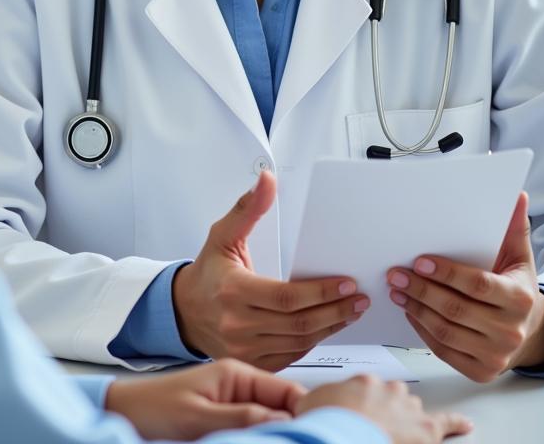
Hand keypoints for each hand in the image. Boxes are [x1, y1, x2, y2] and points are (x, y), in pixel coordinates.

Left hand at [104, 358, 304, 440]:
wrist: (125, 410)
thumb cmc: (153, 409)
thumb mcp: (198, 417)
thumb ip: (240, 417)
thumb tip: (283, 422)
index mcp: (235, 373)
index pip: (287, 390)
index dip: (310, 408)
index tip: (327, 426)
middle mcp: (239, 383)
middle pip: (286, 404)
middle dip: (302, 420)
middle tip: (316, 435)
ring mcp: (235, 398)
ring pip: (274, 416)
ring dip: (286, 428)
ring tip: (302, 436)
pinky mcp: (227, 413)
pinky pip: (258, 423)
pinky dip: (269, 431)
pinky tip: (276, 437)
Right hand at [172, 172, 369, 370]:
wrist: (185, 311)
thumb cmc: (207, 273)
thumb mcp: (223, 235)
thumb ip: (248, 208)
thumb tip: (267, 181)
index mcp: (234, 291)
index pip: (287, 297)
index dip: (321, 292)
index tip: (347, 283)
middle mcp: (239, 324)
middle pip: (300, 323)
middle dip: (336, 310)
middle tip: (359, 298)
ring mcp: (246, 348)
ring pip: (301, 342)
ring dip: (331, 326)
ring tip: (351, 310)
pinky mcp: (254, 362)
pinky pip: (293, 355)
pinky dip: (314, 341)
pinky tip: (328, 326)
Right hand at [297, 375, 471, 442]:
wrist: (343, 436)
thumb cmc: (328, 425)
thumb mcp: (309, 405)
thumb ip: (314, 400)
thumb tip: (303, 403)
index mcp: (363, 382)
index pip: (369, 390)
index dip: (364, 406)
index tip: (357, 414)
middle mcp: (388, 390)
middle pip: (394, 398)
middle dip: (388, 411)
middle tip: (375, 428)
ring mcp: (407, 409)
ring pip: (414, 411)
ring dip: (410, 421)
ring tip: (400, 435)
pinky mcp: (426, 430)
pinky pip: (446, 423)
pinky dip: (456, 423)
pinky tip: (466, 425)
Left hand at [387, 192, 543, 381]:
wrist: (528, 329)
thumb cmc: (515, 285)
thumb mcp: (518, 255)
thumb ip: (513, 226)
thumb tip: (516, 194)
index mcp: (519, 299)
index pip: (477, 284)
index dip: (446, 273)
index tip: (419, 260)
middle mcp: (510, 331)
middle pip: (455, 309)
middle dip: (420, 288)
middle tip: (394, 272)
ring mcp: (495, 355)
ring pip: (445, 330)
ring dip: (415, 307)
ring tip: (396, 288)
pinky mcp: (480, 371)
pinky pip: (443, 349)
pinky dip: (421, 329)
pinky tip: (409, 310)